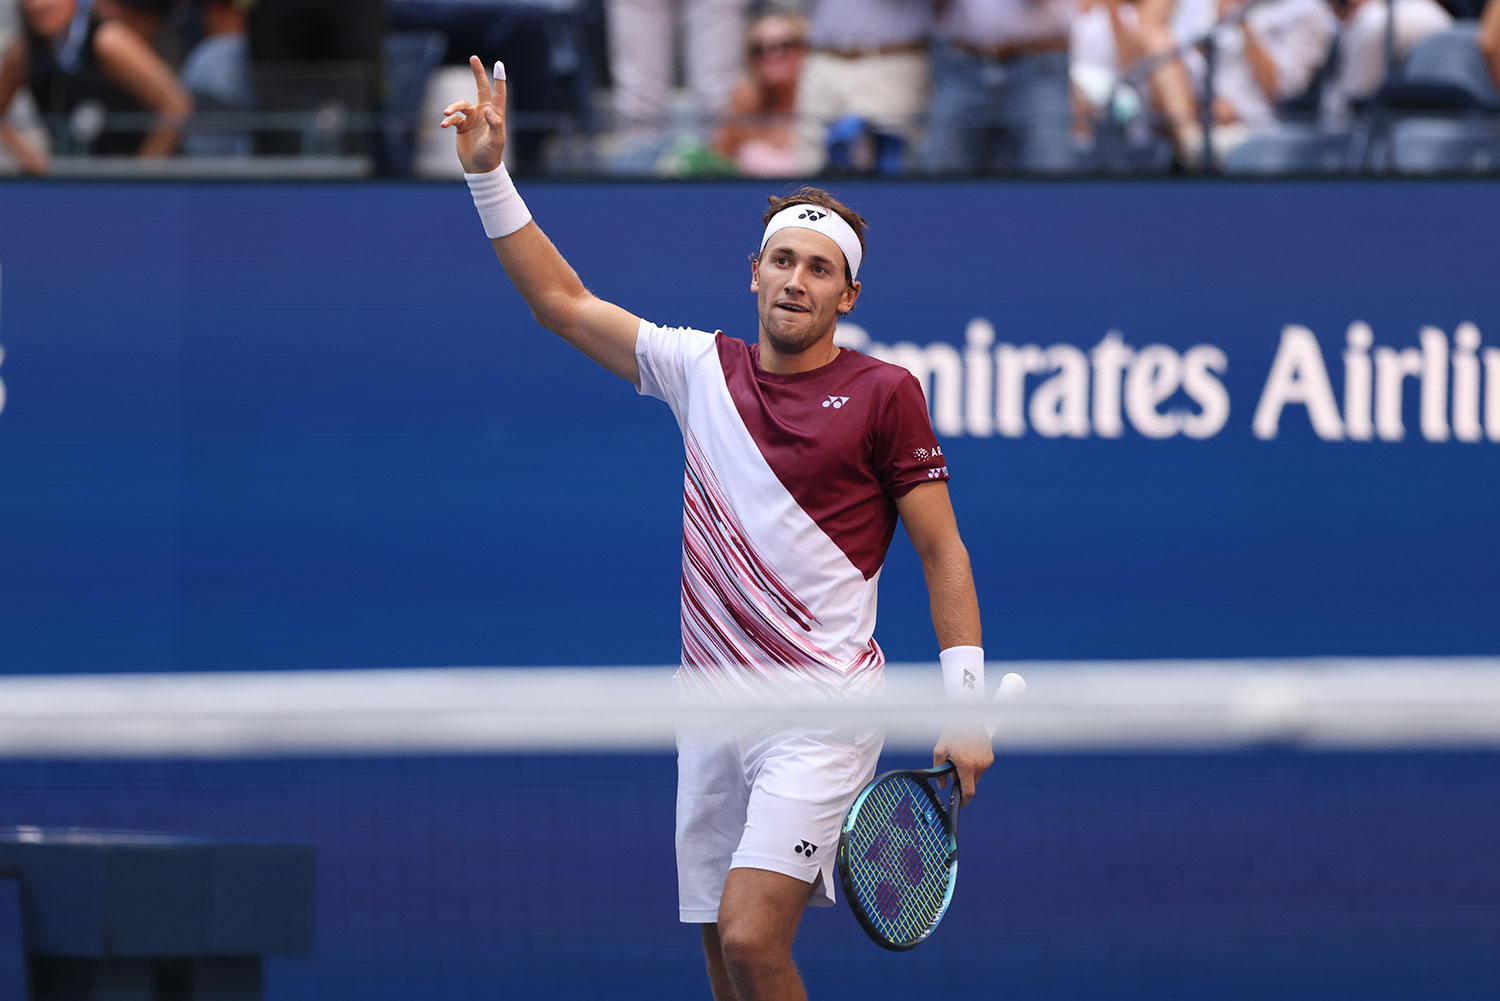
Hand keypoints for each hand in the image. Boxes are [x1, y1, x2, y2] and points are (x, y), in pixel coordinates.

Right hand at [440, 55, 507, 173]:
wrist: (479, 168)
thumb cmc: (491, 154)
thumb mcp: (496, 140)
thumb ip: (494, 123)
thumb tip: (487, 108)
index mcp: (495, 114)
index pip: (498, 93)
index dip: (499, 78)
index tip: (499, 63)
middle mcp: (484, 113)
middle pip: (481, 88)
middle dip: (477, 73)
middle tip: (473, 57)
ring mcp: (472, 118)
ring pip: (461, 105)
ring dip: (453, 107)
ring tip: (446, 113)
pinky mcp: (461, 126)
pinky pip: (453, 118)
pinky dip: (448, 121)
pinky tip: (444, 125)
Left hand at [932, 722, 993, 807]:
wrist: (968, 715)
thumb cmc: (953, 732)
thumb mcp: (940, 751)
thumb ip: (939, 771)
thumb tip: (941, 785)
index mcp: (967, 765)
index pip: (968, 791)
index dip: (964, 801)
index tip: (960, 803)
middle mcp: (980, 765)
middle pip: (972, 783)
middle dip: (962, 782)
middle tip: (952, 770)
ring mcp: (987, 760)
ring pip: (976, 775)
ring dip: (968, 772)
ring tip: (959, 757)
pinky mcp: (990, 756)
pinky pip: (981, 766)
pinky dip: (973, 764)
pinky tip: (967, 752)